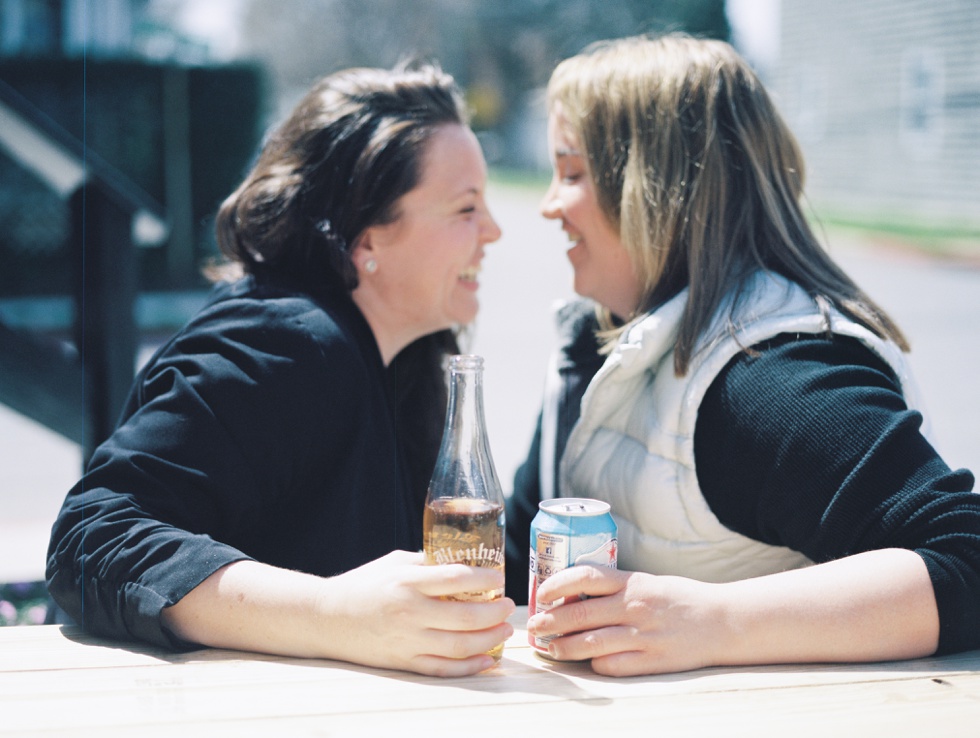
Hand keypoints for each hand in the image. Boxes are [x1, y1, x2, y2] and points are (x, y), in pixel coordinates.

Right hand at [320, 550, 515, 676]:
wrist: (326, 617)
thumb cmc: (363, 584)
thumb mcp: (394, 562)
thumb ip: (428, 563)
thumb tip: (464, 561)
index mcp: (407, 582)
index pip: (455, 579)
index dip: (484, 579)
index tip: (499, 578)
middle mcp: (409, 613)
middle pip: (464, 617)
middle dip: (494, 612)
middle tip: (508, 605)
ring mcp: (407, 641)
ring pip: (458, 646)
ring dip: (488, 639)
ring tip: (504, 630)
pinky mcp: (403, 662)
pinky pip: (442, 669)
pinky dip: (468, 667)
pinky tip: (487, 659)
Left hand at [527, 565, 721, 676]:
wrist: (721, 621)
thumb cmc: (678, 599)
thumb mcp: (646, 582)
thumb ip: (615, 587)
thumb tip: (571, 594)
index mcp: (632, 582)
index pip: (585, 576)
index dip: (557, 583)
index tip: (541, 593)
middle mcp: (635, 607)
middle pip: (580, 613)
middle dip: (550, 621)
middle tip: (534, 626)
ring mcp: (643, 636)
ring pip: (591, 643)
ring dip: (564, 647)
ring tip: (550, 648)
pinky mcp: (652, 661)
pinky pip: (613, 665)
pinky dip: (595, 664)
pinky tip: (586, 661)